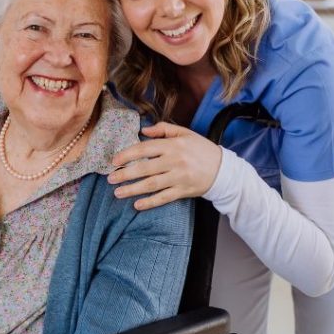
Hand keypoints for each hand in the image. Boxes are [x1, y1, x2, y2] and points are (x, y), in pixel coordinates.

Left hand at [108, 122, 222, 210]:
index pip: (144, 149)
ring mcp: (179, 177)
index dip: (127, 155)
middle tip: (110, 179)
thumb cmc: (201, 149)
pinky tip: (136, 205)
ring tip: (117, 193)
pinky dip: (150, 202)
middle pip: (144, 168)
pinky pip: (163, 198)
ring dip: (132, 189)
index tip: (114, 161)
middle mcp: (174, 161)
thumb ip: (163, 128)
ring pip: (151, 184)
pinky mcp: (183, 191)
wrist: (223, 169)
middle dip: (125, 174)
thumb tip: (143, 130)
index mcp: (173, 145)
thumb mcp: (185, 133)